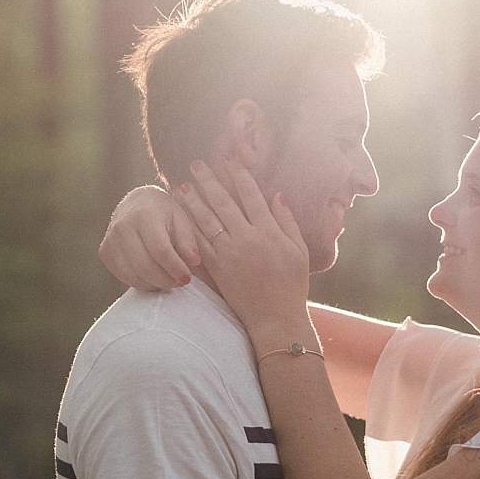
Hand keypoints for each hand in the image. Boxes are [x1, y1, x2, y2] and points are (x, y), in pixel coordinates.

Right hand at [99, 185, 201, 290]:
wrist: (136, 202)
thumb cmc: (163, 212)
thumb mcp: (180, 219)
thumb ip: (187, 241)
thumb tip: (193, 262)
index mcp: (144, 215)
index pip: (160, 250)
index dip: (175, 268)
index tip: (187, 278)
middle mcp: (122, 226)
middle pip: (145, 266)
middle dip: (166, 280)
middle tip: (180, 282)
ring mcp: (110, 240)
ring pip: (134, 275)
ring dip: (155, 284)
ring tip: (169, 280)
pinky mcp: (105, 252)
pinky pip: (124, 276)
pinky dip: (142, 282)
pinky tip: (153, 277)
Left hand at [178, 159, 312, 341]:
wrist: (275, 319)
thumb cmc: (291, 285)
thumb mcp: (299, 251)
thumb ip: (287, 221)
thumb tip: (277, 194)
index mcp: (269, 231)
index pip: (251, 195)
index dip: (239, 175)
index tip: (229, 160)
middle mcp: (248, 238)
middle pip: (224, 202)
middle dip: (209, 181)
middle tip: (196, 165)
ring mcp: (230, 253)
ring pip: (207, 220)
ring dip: (193, 201)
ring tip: (181, 186)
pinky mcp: (217, 268)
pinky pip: (200, 243)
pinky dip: (189, 227)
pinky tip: (180, 216)